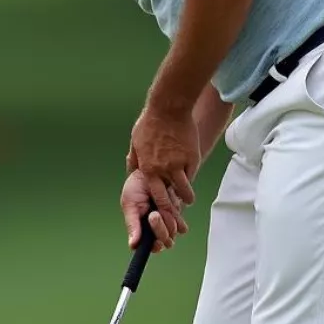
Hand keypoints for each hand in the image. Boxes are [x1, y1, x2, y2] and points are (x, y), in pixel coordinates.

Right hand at [121, 169, 188, 251]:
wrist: (153, 170)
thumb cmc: (136, 187)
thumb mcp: (129, 204)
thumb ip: (132, 225)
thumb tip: (133, 244)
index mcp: (141, 229)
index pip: (150, 247)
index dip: (154, 245)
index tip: (153, 239)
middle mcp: (155, 229)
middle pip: (164, 241)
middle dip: (159, 228)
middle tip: (154, 214)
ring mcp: (167, 223)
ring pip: (173, 233)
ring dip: (168, 221)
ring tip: (161, 206)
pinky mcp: (177, 216)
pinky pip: (181, 225)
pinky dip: (177, 216)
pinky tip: (169, 205)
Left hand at [126, 105, 199, 243]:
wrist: (169, 108)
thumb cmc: (150, 124)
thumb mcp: (136, 142)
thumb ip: (135, 159)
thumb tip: (131, 170)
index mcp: (147, 168)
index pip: (154, 196)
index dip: (160, 207)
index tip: (162, 212)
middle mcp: (163, 170)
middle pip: (170, 198)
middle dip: (174, 210)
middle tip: (177, 214)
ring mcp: (178, 164)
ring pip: (185, 189)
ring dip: (186, 196)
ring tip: (188, 199)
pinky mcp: (192, 157)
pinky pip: (192, 173)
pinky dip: (191, 176)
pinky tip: (190, 177)